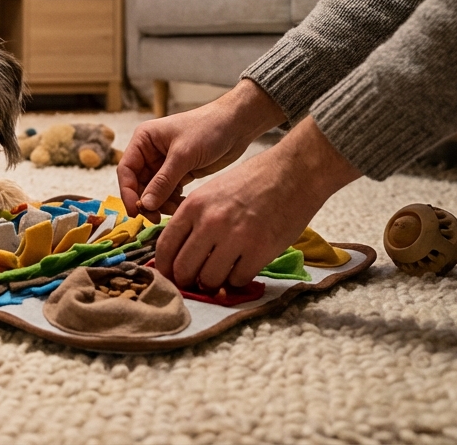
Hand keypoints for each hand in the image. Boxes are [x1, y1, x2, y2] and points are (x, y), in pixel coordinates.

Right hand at [117, 79, 286, 220]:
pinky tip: (184, 205)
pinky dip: (173, 202)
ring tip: (177, 210)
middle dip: (147, 201)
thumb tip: (145, 205)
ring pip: (153, 192)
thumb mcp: (183, 155)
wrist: (237, 125)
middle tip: (156, 218)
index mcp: (143, 140)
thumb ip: (163, 181)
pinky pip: (168, 193)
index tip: (135, 212)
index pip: (126, 170)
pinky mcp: (179, 173)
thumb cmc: (208, 129)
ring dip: (161, 204)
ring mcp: (164, 164)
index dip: (128, 192)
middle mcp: (150, 152)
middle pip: (138, 184)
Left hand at [153, 117, 361, 288]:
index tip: (168, 275)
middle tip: (194, 282)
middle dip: (186, 281)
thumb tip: (179, 252)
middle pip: (183, 269)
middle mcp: (210, 222)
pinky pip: (237, 280)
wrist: (293, 173)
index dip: (163, 267)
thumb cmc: (251, 181)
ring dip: (212, 284)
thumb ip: (193, 220)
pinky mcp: (260, 251)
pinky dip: (237, 280)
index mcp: (193, 206)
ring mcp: (235, 238)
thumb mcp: (211, 192)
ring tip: (219, 276)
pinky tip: (241, 269)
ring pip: (209, 280)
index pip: (165, 246)